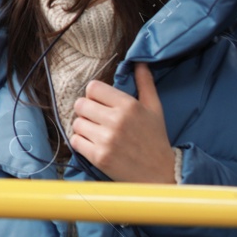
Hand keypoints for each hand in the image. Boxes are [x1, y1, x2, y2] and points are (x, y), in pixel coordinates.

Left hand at [69, 61, 174, 183]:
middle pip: (80, 104)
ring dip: (83, 127)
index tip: (100, 103)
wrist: (160, 173)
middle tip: (96, 118)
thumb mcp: (155, 108)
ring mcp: (106, 140)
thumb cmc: (156, 139)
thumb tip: (139, 62)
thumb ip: (145, 83)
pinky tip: (93, 144)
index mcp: (128, 106)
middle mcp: (116, 121)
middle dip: (86, 110)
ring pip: (76, 123)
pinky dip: (81, 142)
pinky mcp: (99, 157)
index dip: (94, 95)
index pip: (93, 88)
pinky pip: (75, 141)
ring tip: (96, 132)